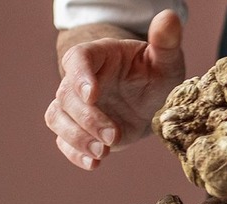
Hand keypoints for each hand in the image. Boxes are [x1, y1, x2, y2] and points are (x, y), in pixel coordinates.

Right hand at [44, 10, 185, 169]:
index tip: (92, 94)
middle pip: (65, 95)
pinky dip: (74, 153)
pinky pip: (64, 140)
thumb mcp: (166, 60)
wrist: (151, 99)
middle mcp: (81, 80)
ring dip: (76, 138)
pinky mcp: (80, 129)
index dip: (80, 76)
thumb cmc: (156, 73)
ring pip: (57, 118)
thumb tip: (169, 17)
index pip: (78, 60)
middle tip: (113, 137)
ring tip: (103, 153)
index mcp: (98, 56)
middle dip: (87, 119)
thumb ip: (166, 42)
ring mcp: (77, 106)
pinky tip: (94, 163)